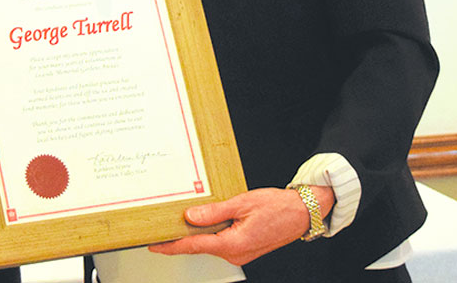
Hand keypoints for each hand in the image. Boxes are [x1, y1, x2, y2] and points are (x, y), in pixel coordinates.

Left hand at [147, 186, 333, 265]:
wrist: (302, 213)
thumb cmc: (277, 207)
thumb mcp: (241, 203)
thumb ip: (214, 211)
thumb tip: (190, 217)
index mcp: (233, 245)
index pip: (194, 246)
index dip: (172, 246)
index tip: (154, 245)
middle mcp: (235, 254)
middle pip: (199, 246)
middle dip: (180, 238)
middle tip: (159, 228)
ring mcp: (240, 253)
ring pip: (209, 244)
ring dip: (195, 234)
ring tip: (177, 221)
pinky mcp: (243, 248)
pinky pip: (219, 241)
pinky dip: (208, 233)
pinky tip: (200, 222)